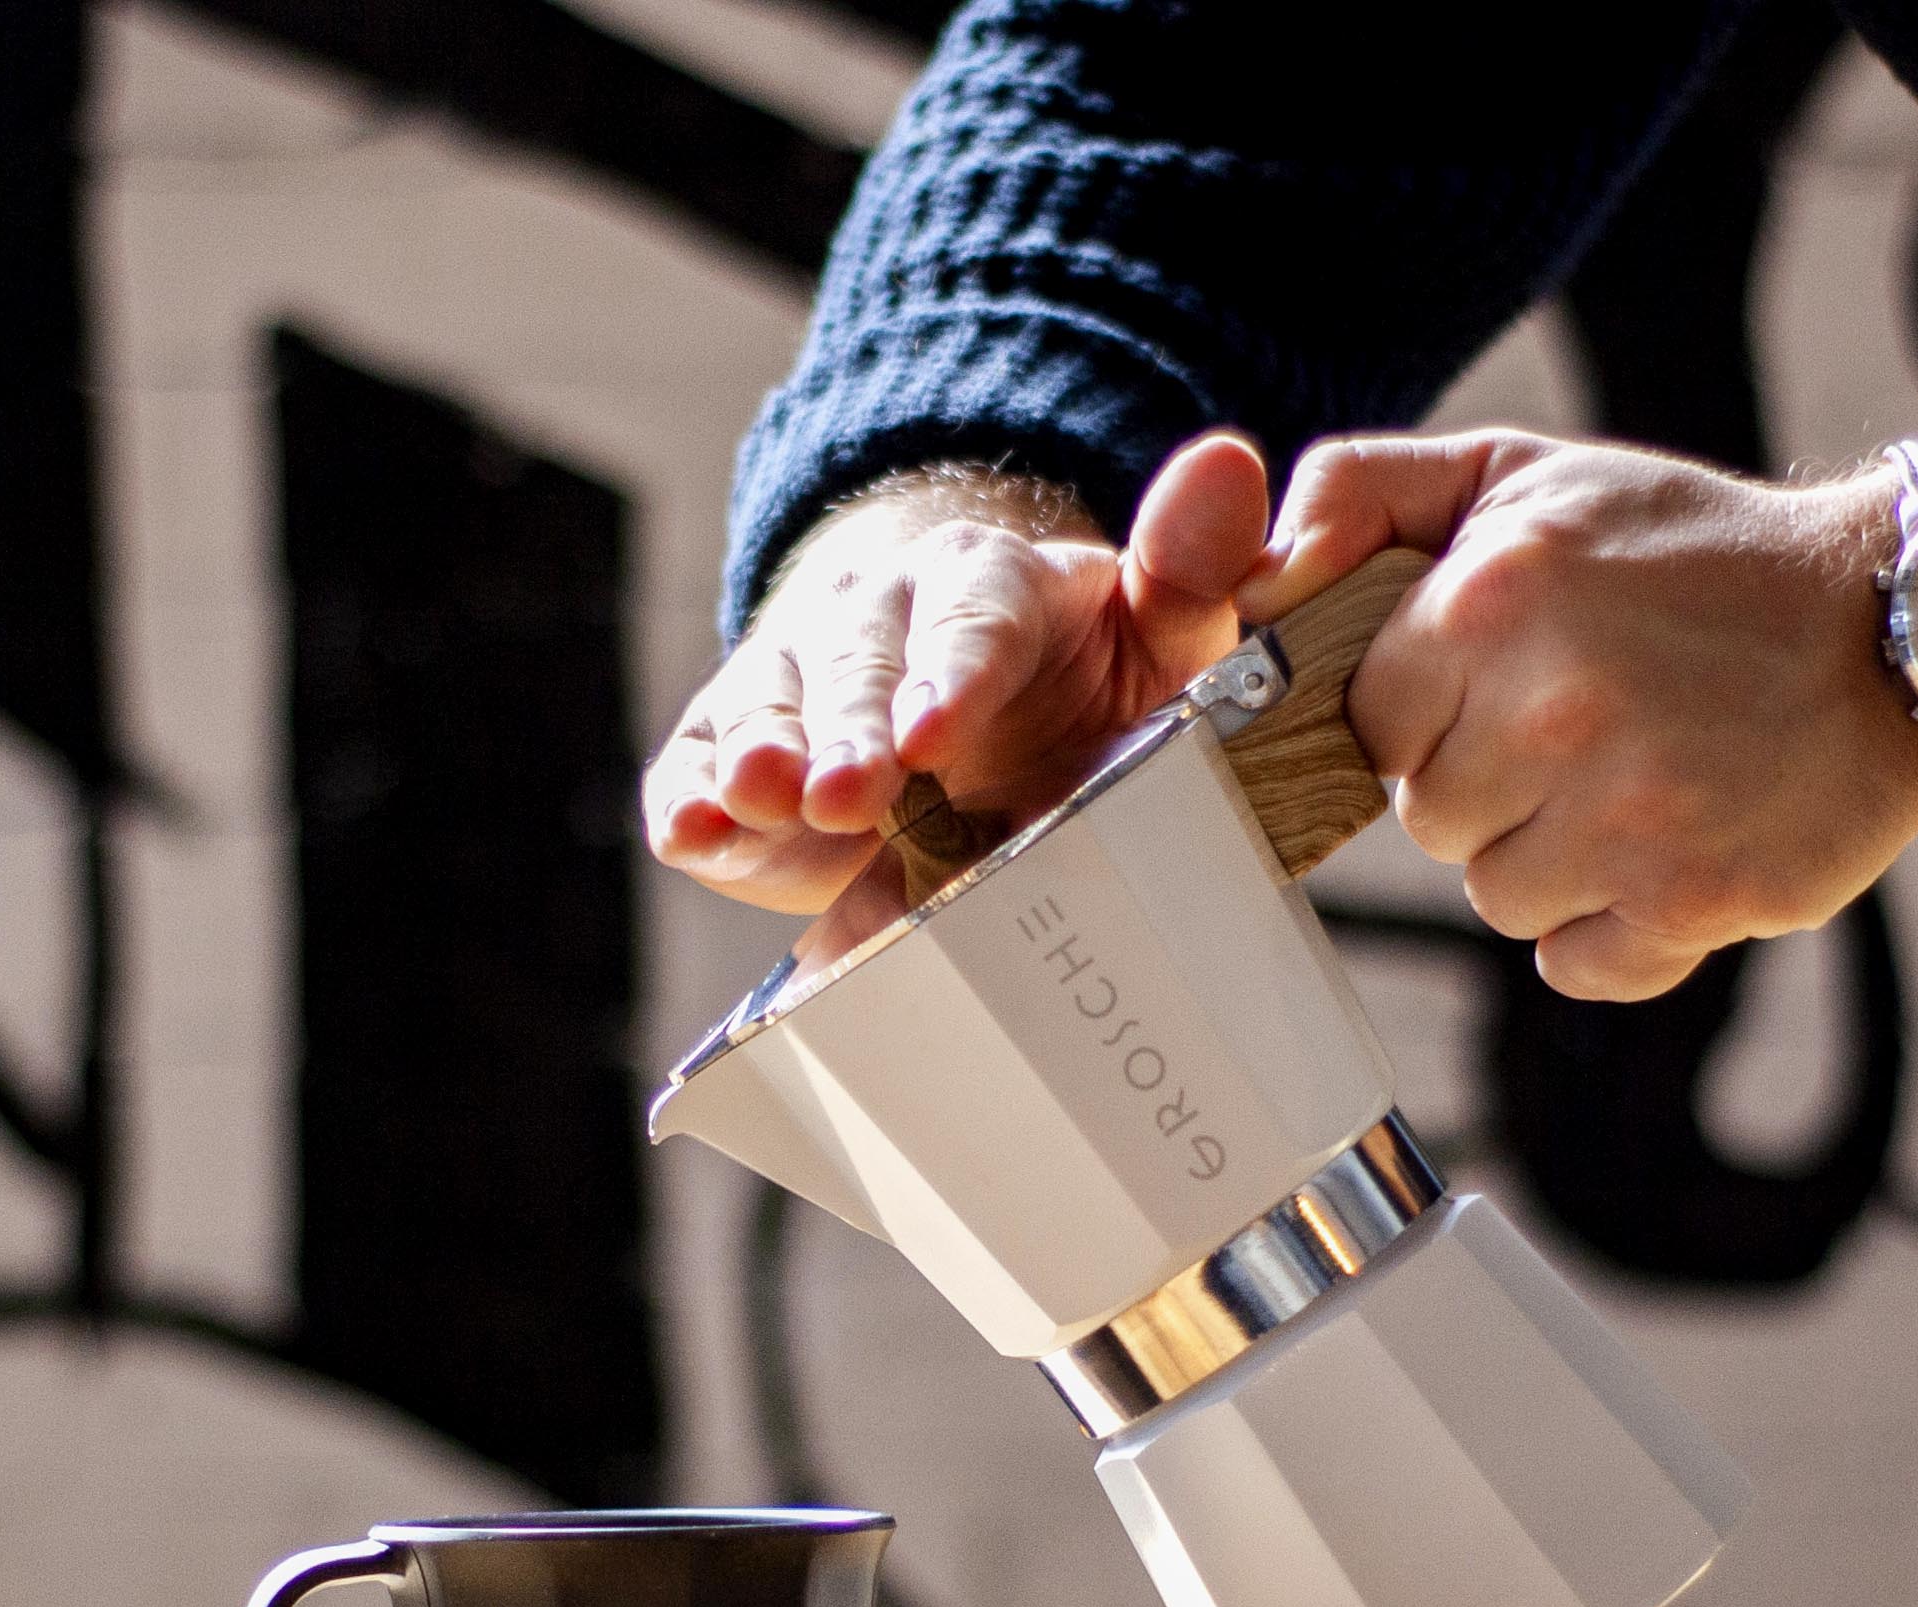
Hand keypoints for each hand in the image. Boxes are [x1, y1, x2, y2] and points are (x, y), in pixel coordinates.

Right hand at [646, 433, 1273, 915]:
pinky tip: (687, 831)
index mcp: (986, 585)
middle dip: (846, 730)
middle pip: (853, 665)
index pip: (971, 618)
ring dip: (762, 756)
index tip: (937, 730)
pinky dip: (690, 802)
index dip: (951, 673)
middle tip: (848, 793)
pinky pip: (698, 769)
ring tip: (760, 799)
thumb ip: (1196, 570)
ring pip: (766, 708)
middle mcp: (875, 615)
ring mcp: (792, 679)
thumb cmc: (1080, 695)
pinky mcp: (727, 749)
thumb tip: (1230, 463)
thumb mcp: (1161, 640)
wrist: (977, 732)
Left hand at [1243, 429, 1917, 999]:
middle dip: (1489, 783)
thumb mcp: (1525, 475)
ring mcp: (1626, 818)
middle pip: (1428, 821)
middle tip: (1589, 722)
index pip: (1371, 724)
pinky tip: (1670, 845)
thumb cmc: (1695, 552)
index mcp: (1492, 602)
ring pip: (1497, 897)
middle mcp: (1552, 712)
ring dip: (1553, 856)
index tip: (1505, 683)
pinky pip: (1577, 963)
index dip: (1431, 712)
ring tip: (1640, 773)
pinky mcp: (1691, 901)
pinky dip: (1616, 928)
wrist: (1899, 619)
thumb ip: (1368, 495)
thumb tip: (1264, 571)